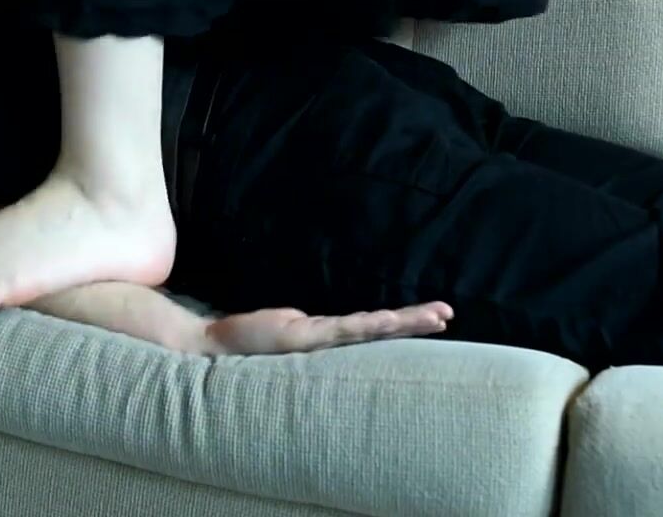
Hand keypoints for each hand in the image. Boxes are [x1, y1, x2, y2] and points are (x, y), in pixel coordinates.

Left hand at [201, 301, 452, 355]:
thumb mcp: (287, 326)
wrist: (214, 347)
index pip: (373, 329)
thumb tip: (323, 320)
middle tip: (448, 315)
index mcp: (327, 338)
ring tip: (434, 317)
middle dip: (416, 322)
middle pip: (381, 330)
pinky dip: (370, 326)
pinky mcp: (304, 338)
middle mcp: (328, 342)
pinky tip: (391, 321)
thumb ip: (309, 326)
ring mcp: (319, 340)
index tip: (435, 315)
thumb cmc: (248, 340)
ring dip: (404, 323)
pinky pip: (344, 330)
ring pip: (370, 330)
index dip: (404, 322)